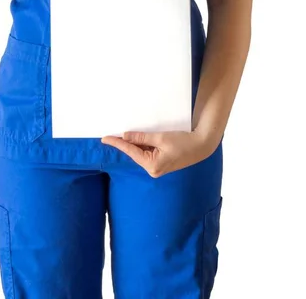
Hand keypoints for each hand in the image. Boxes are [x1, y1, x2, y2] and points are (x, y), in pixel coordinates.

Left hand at [101, 129, 220, 177]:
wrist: (200, 146)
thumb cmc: (183, 142)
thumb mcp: (160, 138)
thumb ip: (141, 137)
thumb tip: (125, 136)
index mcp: (152, 165)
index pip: (130, 151)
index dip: (117, 143)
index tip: (104, 138)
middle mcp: (152, 170)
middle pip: (134, 153)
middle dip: (124, 143)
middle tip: (110, 135)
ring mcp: (156, 168)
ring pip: (140, 153)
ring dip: (134, 143)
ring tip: (123, 134)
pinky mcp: (160, 164)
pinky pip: (147, 153)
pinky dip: (142, 145)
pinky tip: (137, 138)